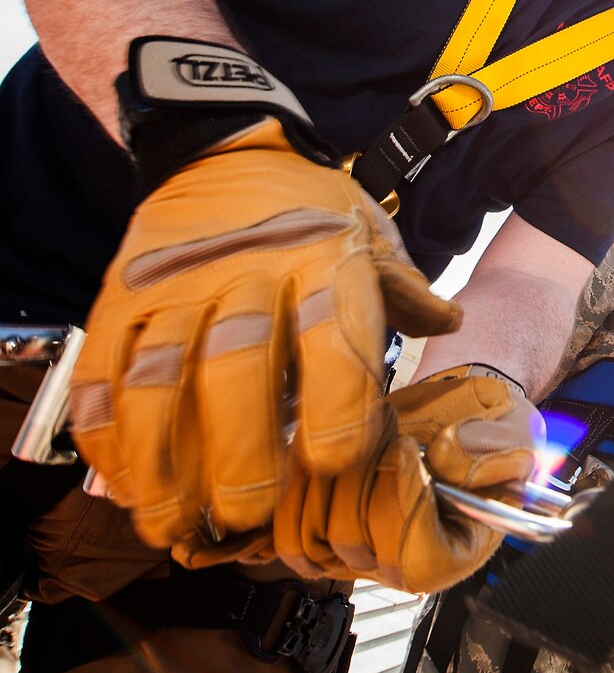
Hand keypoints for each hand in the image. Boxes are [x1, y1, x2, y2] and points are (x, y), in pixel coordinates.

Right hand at [69, 120, 460, 553]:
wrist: (223, 148)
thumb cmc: (308, 211)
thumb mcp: (368, 236)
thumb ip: (403, 290)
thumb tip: (451, 326)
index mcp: (321, 260)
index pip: (332, 332)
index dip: (336, 400)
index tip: (335, 461)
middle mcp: (246, 272)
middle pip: (237, 365)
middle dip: (240, 449)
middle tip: (246, 514)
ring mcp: (175, 285)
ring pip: (158, 377)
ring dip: (160, 460)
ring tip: (171, 524)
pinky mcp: (119, 295)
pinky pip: (103, 369)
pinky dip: (105, 432)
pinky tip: (120, 484)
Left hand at [261, 368, 543, 592]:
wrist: (444, 412)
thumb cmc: (480, 426)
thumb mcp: (514, 431)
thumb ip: (499, 451)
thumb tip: (449, 461)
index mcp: (456, 554)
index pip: (415, 558)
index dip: (404, 498)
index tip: (408, 447)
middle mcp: (399, 566)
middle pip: (354, 538)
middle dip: (365, 470)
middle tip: (389, 429)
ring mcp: (351, 554)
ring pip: (311, 531)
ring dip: (330, 469)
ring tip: (362, 437)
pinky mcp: (314, 533)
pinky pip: (283, 524)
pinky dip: (296, 480)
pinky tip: (326, 448)